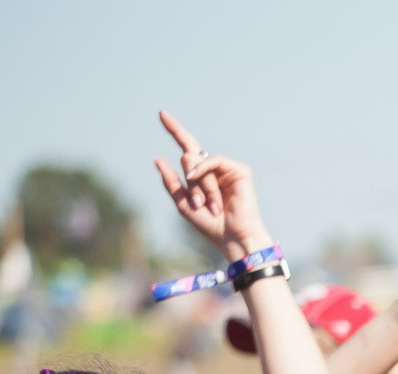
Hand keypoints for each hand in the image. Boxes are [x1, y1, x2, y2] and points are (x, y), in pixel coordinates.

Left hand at [153, 113, 268, 256]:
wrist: (233, 237)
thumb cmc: (211, 225)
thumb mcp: (183, 203)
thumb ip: (171, 182)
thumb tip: (158, 158)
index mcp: (202, 176)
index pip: (187, 148)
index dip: (175, 130)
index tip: (162, 114)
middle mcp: (214, 169)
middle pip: (189, 156)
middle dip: (189, 180)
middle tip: (199, 203)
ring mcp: (228, 169)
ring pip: (200, 160)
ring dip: (200, 184)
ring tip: (210, 204)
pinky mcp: (240, 170)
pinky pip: (215, 159)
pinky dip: (205, 170)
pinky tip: (203, 181)